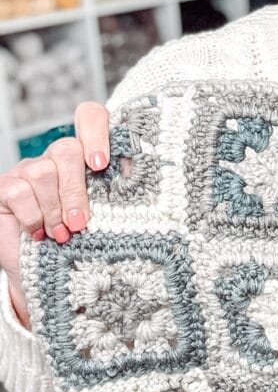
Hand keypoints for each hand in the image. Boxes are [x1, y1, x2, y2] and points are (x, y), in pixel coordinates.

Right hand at [0, 101, 110, 327]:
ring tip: (63, 236)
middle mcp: (56, 158)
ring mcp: (28, 170)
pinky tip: (40, 235)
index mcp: (86, 157)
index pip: (90, 117)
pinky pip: (19, 191)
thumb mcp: (110, 217)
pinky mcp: (5, 187)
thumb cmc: (87, 243)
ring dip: (54, 210)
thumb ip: (125, 194)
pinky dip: (33, 217)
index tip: (101, 164)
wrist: (50, 275)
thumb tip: (150, 182)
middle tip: (81, 223)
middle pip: (66, 149)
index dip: (95, 130)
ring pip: (42, 171)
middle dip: (75, 190)